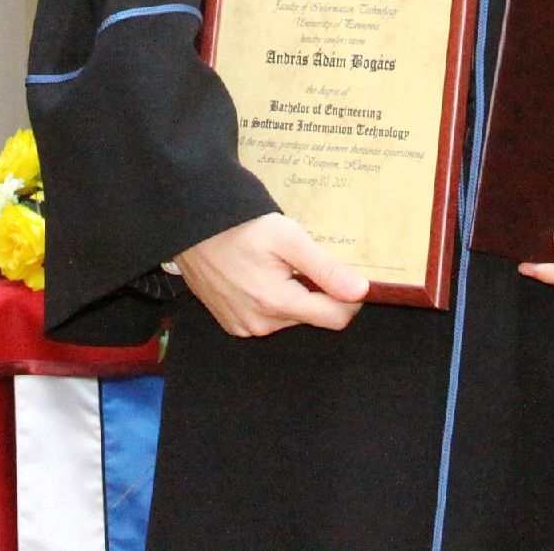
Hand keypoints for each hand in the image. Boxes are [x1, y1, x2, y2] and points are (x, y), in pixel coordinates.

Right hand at [175, 212, 367, 337]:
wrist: (192, 227)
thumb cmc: (240, 226)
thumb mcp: (288, 237)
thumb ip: (326, 268)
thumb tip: (361, 291)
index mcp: (277, 303)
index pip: (336, 318)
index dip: (350, 298)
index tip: (347, 274)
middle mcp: (260, 324)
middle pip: (313, 316)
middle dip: (316, 291)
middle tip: (301, 260)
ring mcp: (244, 327)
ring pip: (291, 317)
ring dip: (294, 295)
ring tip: (276, 265)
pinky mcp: (232, 324)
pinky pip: (268, 318)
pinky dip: (273, 300)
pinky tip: (260, 275)